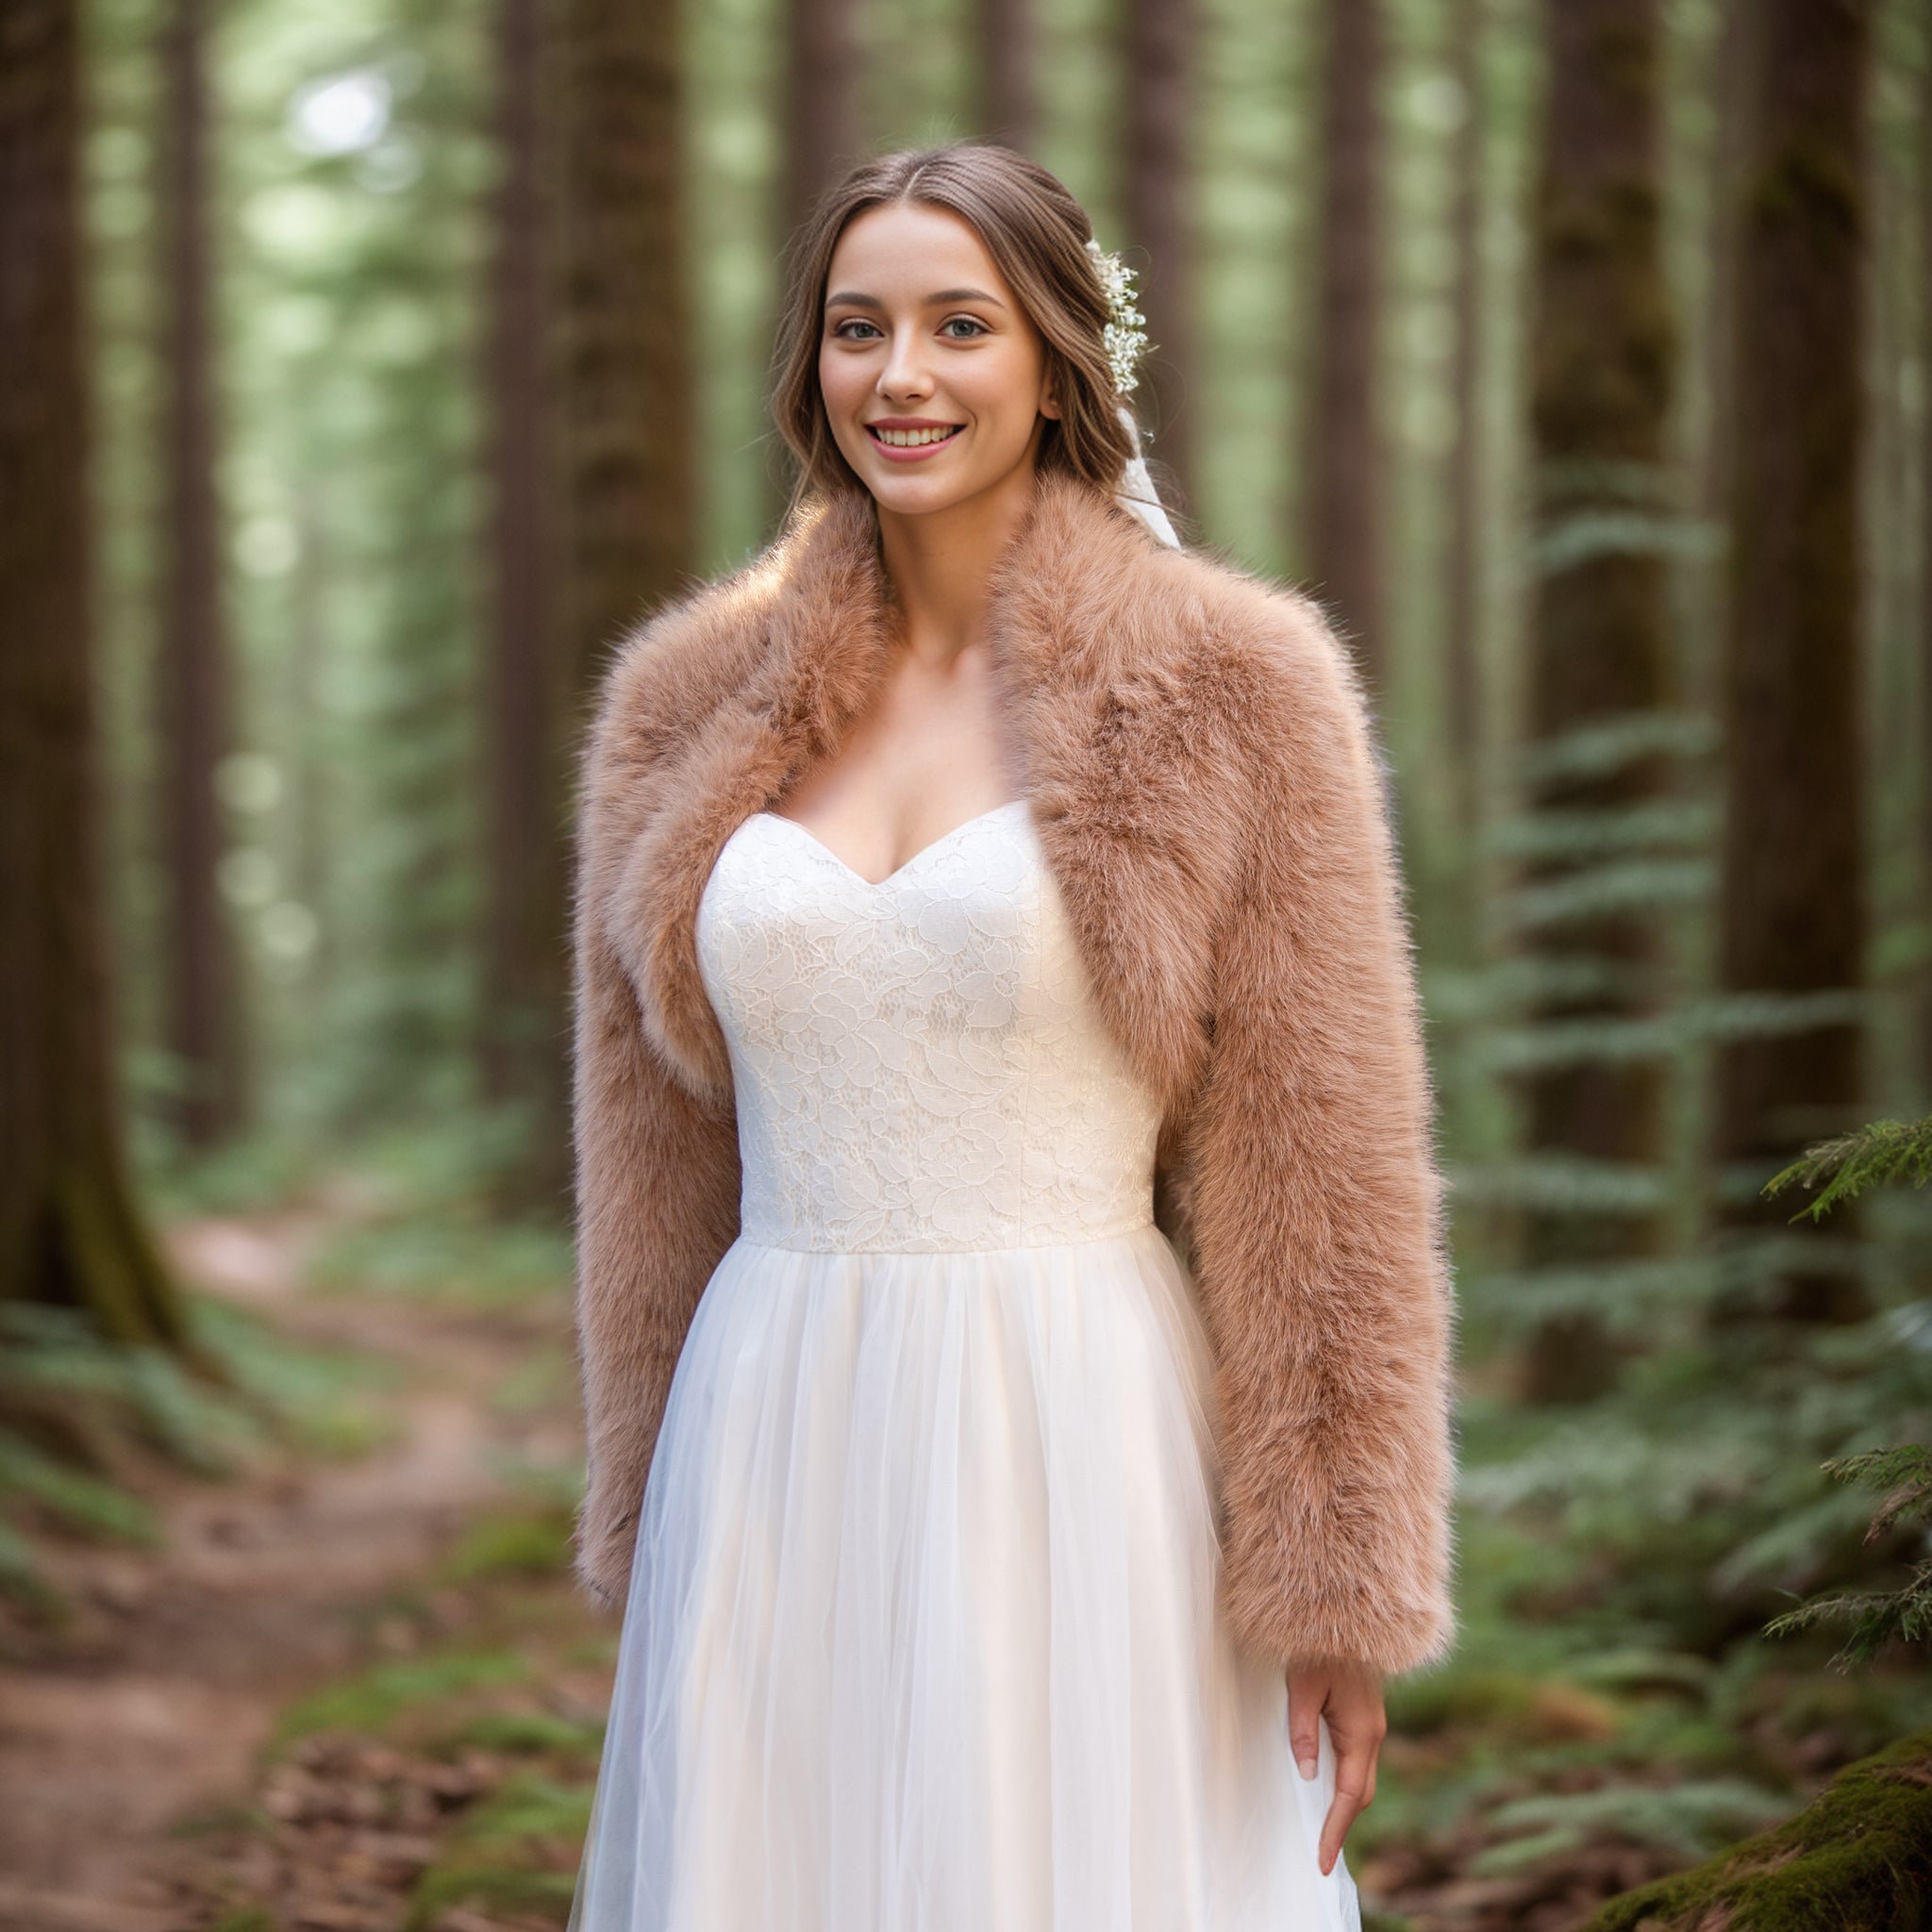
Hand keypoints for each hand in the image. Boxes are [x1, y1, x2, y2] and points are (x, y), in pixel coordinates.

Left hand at [1286, 1655, 1385, 1876]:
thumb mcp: (1302, 1687)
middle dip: (1341, 1824)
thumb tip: (1307, 1775)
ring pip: (1360, 1776)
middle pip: (1361, 1792)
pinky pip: (1356, 1759)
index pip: (1350, 1795)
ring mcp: (1370, 1724)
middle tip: (1320, 1855)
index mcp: (1361, 1731)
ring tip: (1321, 1830)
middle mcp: (1372, 1733)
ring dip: (1343, 1804)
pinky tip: (1326, 1787)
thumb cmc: (1319, 1646)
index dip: (1335, 1830)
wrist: (1346, 1610)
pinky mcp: (1363, 1716)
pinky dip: (1344, 1781)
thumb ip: (1302, 1732)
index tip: (1322, 1859)